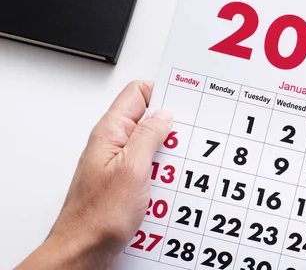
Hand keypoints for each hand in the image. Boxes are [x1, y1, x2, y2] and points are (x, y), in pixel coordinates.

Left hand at [16, 81, 172, 269]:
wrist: (83, 252)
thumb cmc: (97, 217)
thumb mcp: (133, 169)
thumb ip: (148, 136)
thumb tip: (164, 115)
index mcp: (111, 133)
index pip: (137, 93)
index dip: (162, 92)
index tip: (183, 103)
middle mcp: (113, 144)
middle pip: (147, 118)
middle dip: (169, 127)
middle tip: (183, 140)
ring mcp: (118, 163)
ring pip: (151, 144)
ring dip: (167, 154)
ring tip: (173, 168)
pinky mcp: (124, 182)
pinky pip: (149, 167)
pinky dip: (162, 173)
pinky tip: (166, 186)